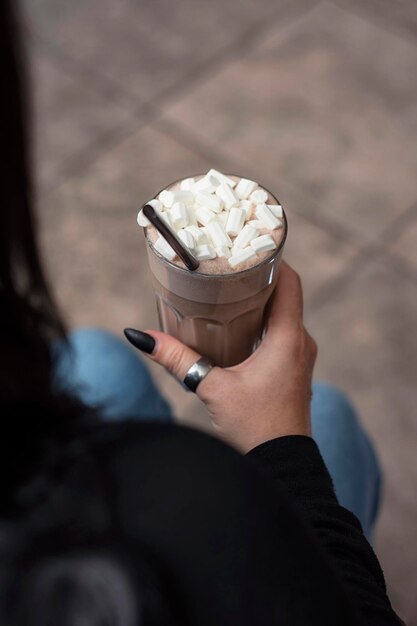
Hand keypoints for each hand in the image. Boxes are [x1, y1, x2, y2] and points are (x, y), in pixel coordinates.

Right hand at [134, 262, 316, 452]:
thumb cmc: (255, 429)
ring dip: (260, 299)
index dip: (271, 258)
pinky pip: (281, 332)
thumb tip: (141, 336)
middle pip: (284, 293)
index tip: (246, 245)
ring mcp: (299, 356)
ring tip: (228, 287)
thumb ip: (177, 360)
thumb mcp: (211, 389)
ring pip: (282, 313)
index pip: (289, 281)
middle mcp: (300, 342)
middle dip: (257, 276)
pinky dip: (262, 320)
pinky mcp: (292, 369)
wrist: (282, 467)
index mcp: (287, 338)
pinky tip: (237, 322)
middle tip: (227, 263)